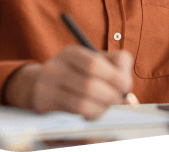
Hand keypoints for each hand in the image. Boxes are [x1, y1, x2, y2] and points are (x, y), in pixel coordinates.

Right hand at [3, 45, 134, 119]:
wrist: (39, 84)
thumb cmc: (76, 74)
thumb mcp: (94, 63)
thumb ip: (115, 73)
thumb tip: (129, 98)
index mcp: (71, 53)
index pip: (95, 64)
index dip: (116, 77)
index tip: (126, 86)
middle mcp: (57, 67)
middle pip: (89, 84)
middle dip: (111, 96)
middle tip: (118, 100)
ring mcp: (48, 87)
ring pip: (82, 102)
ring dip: (102, 108)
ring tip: (106, 107)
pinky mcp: (44, 104)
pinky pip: (73, 115)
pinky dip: (90, 115)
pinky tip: (93, 113)